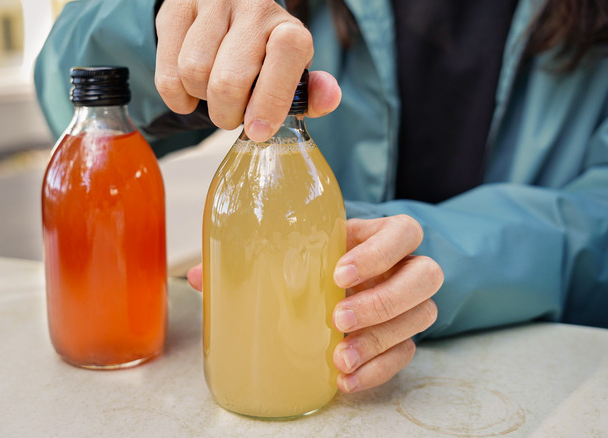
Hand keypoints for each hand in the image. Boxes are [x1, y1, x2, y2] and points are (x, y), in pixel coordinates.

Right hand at [155, 0, 340, 141]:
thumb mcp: (289, 72)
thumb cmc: (260, 53)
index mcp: (286, 26)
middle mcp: (252, 7)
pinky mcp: (176, 11)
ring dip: (201, 100)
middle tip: (232, 116)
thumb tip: (328, 98)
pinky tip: (188, 92)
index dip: (271, 100)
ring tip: (212, 94)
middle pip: (229, 80)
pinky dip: (176, 96)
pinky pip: (167, 71)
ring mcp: (211, 4)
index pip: (287, 54)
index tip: (258, 130)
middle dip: (227, 114)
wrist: (225, 12)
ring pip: (194, 73)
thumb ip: (309, 92)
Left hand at [186, 215, 442, 393]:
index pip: (402, 232)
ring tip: (338, 358)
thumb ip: (250, 257)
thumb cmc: (316, 257)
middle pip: (425, 277)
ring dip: (380, 340)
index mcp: (377, 234)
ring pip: (422, 317)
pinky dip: (378, 370)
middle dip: (383, 301)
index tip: (339, 272)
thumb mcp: (294, 248)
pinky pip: (406, 354)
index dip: (379, 252)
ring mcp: (408, 303)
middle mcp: (403, 267)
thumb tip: (194, 277)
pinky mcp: (403, 336)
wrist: (346, 278)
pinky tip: (346, 379)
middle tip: (338, 319)